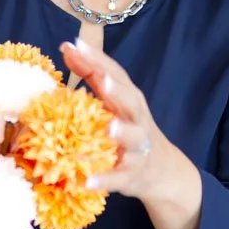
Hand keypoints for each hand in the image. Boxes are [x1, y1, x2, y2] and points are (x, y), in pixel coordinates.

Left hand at [59, 38, 190, 204]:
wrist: (160, 170)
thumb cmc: (129, 128)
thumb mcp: (114, 102)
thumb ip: (91, 75)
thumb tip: (67, 48)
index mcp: (130, 99)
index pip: (115, 75)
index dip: (98, 60)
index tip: (75, 45)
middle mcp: (137, 120)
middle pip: (131, 102)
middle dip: (118, 91)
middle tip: (102, 80)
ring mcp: (138, 148)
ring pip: (133, 139)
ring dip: (122, 132)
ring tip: (109, 128)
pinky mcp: (133, 174)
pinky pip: (119, 178)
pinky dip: (104, 180)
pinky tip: (87, 183)